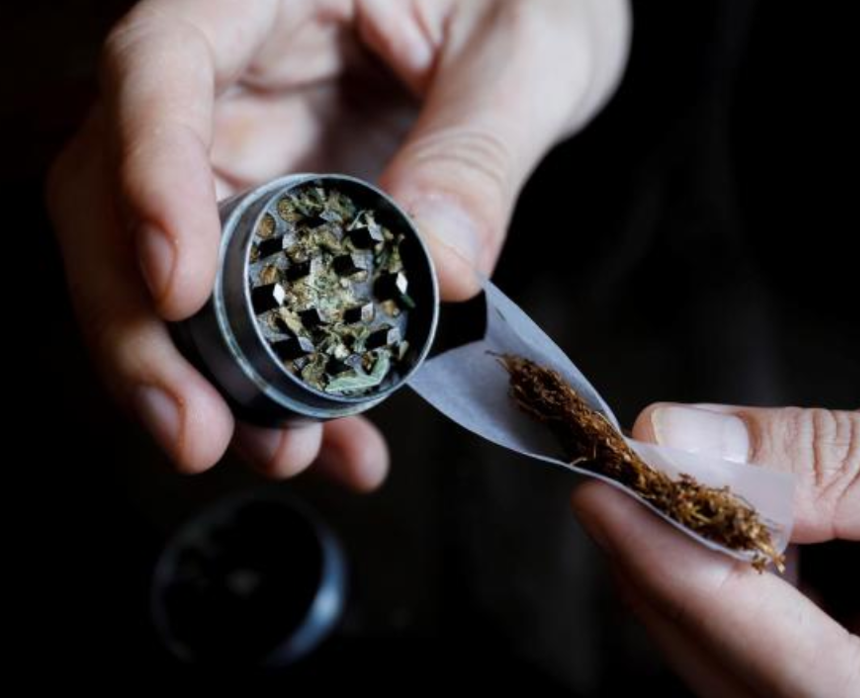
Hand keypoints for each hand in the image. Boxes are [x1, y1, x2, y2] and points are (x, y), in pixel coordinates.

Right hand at [46, 0, 628, 485]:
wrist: (544, 13)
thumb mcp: (528, 50)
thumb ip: (480, 146)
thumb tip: (439, 265)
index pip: (162, 65)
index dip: (149, 174)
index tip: (180, 284)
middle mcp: (233, 75)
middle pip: (118, 190)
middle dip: (145, 325)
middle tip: (198, 430)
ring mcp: (249, 150)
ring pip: (172, 269)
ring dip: (211, 378)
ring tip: (283, 453)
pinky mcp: (284, 215)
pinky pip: (258, 304)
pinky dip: (289, 382)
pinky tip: (337, 440)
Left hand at [573, 302, 859, 695]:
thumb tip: (692, 445)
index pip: (826, 694)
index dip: (701, 595)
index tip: (614, 501)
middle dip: (692, 591)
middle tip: (622, 484)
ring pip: (803, 679)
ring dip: (723, 586)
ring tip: (669, 490)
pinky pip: (843, 644)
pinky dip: (777, 576)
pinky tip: (748, 512)